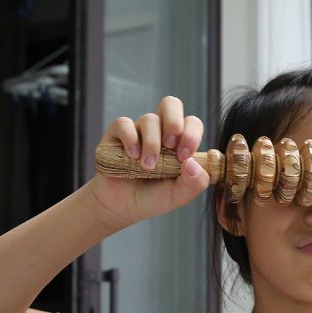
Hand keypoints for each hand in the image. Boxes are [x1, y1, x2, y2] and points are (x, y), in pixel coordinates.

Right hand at [88, 96, 209, 226]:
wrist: (122, 208)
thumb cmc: (153, 198)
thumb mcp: (179, 196)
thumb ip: (194, 183)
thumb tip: (193, 163)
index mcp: (179, 143)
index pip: (191, 123)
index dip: (191, 134)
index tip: (184, 156)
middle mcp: (160, 132)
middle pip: (171, 104)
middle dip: (174, 121)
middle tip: (170, 145)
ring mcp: (139, 131)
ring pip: (149, 119)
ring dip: (151, 143)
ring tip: (147, 166)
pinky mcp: (117, 135)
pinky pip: (123, 123)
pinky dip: (130, 138)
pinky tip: (132, 156)